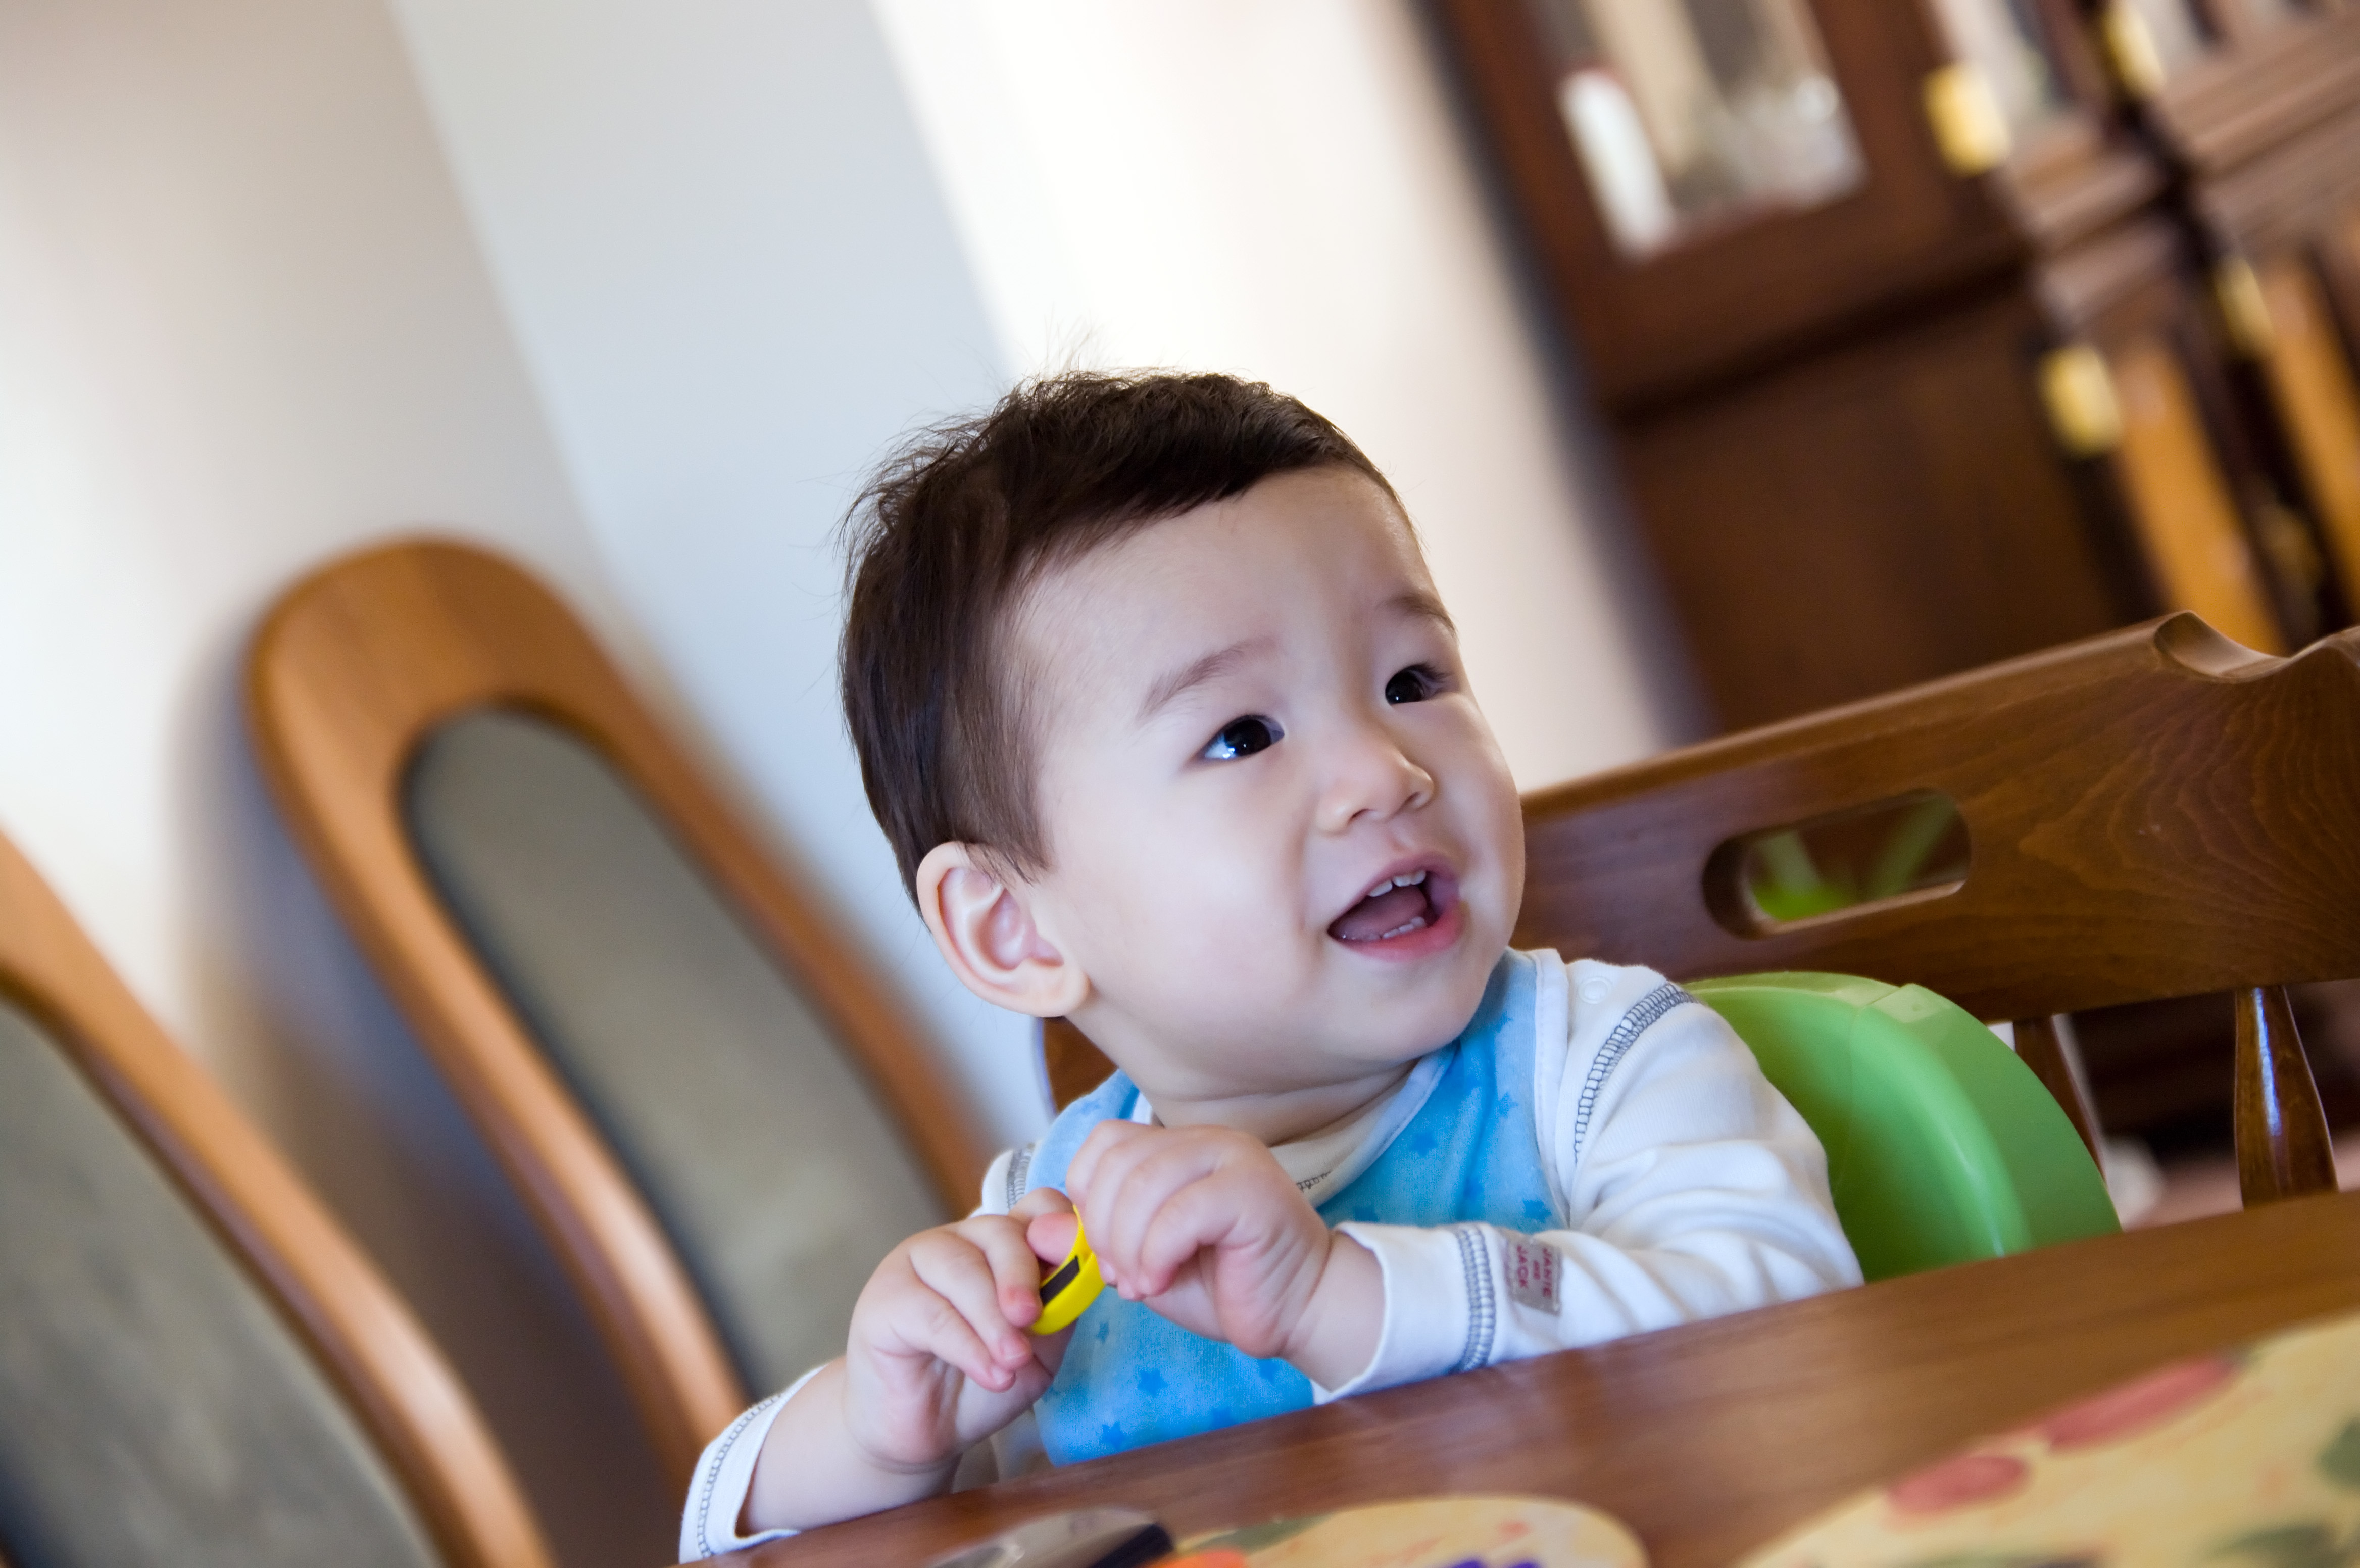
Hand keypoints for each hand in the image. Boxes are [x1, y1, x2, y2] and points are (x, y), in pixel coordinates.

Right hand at [837, 1186, 1077, 1475]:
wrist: (924, 1430)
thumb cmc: (984, 1380)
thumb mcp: (1040, 1348)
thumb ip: (1060, 1307)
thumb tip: (1082, 1268)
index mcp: (1004, 1245)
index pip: (1040, 1207)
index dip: (1062, 1227)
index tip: (1076, 1267)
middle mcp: (961, 1242)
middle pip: (1000, 1232)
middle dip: (1022, 1276)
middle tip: (1031, 1319)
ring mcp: (916, 1263)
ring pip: (964, 1271)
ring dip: (994, 1320)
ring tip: (1012, 1362)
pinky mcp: (884, 1299)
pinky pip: (932, 1313)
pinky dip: (968, 1347)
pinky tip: (991, 1375)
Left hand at [1063, 1121, 1378, 1384]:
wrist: (1299, 1312)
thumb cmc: (1224, 1286)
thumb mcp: (1145, 1260)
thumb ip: (1100, 1238)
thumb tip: (1043, 1225)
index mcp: (1181, 1146)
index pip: (1105, 1142)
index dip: (1087, 1197)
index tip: (1102, 1251)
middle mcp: (1207, 1140)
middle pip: (1117, 1163)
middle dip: (1102, 1229)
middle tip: (1120, 1277)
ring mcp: (1234, 1158)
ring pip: (1143, 1185)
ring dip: (1127, 1246)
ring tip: (1142, 1285)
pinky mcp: (1254, 1190)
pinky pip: (1179, 1214)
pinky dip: (1156, 1256)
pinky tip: (1163, 1283)